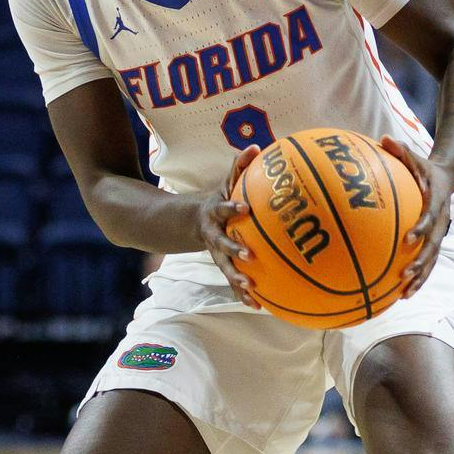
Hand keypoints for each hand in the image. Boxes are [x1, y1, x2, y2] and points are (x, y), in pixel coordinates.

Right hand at [200, 145, 264, 308]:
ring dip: (237, 280)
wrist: (194, 222)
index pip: (223, 209)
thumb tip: (255, 146)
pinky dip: (244, 294)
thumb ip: (239, 166)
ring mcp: (217, 253)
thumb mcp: (226, 183)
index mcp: (215, 214)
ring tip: (252, 290)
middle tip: (249, 256)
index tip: (245, 208)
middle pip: (221, 245)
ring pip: (226, 268)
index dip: (231, 208)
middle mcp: (213, 236)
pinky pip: (234, 282)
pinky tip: (259, 306)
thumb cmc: (220, 200)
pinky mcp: (224, 266)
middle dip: (233, 250)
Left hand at [379, 137, 453, 299]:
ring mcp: (438, 234)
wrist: (446, 176)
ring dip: (420, 278)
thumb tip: (384, 138)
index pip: (431, 216)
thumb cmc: (423, 166)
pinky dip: (416, 277)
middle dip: (421, 263)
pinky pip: (425, 262)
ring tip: (404, 295)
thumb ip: (400, 149)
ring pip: (431, 260)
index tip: (409, 237)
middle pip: (433, 246)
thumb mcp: (414, 155)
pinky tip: (399, 293)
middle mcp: (440, 222)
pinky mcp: (432, 241)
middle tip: (405, 275)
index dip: (422, 227)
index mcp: (435, 202)